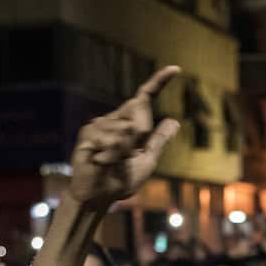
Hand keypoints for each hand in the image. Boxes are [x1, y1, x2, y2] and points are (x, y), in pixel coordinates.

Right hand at [68, 67, 181, 207]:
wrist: (98, 196)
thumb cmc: (120, 181)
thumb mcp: (147, 161)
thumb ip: (158, 141)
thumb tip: (174, 121)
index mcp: (129, 124)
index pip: (144, 99)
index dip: (159, 82)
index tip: (176, 68)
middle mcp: (114, 119)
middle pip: (140, 110)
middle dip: (141, 135)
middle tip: (126, 157)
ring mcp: (100, 124)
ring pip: (128, 127)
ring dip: (125, 151)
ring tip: (111, 162)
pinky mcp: (88, 133)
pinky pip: (113, 138)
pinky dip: (114, 154)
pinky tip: (102, 162)